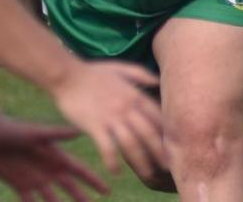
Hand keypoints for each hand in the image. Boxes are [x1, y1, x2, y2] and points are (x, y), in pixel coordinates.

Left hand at [0, 116, 107, 201]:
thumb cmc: (15, 130)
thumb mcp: (37, 133)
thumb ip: (58, 134)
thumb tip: (80, 131)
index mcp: (57, 157)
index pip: (80, 172)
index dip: (93, 181)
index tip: (107, 191)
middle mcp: (50, 170)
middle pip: (70, 187)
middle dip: (81, 198)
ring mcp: (36, 179)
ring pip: (52, 198)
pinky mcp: (20, 186)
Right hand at [50, 61, 165, 177]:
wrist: (67, 75)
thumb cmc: (93, 72)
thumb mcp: (121, 68)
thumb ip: (141, 75)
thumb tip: (157, 81)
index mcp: (135, 95)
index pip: (158, 117)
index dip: (168, 132)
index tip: (175, 145)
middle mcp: (127, 108)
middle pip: (149, 133)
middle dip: (160, 151)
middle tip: (168, 166)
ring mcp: (111, 117)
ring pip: (131, 143)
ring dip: (141, 161)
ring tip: (148, 174)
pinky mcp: (94, 125)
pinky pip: (107, 147)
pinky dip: (112, 160)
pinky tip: (116, 172)